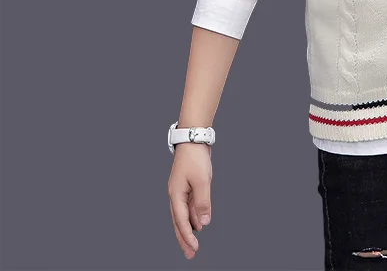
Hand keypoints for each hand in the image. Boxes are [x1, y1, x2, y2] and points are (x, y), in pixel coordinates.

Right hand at [167, 144, 212, 259]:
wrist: (193, 138)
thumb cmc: (195, 157)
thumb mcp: (202, 180)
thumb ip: (203, 202)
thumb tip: (203, 223)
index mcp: (175, 195)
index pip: (181, 221)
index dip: (187, 237)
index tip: (193, 249)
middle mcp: (176, 194)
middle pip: (179, 222)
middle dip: (184, 239)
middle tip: (189, 254)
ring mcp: (181, 190)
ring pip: (184, 214)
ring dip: (189, 228)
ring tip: (194, 243)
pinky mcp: (187, 185)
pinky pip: (189, 205)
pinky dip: (193, 215)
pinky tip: (199, 223)